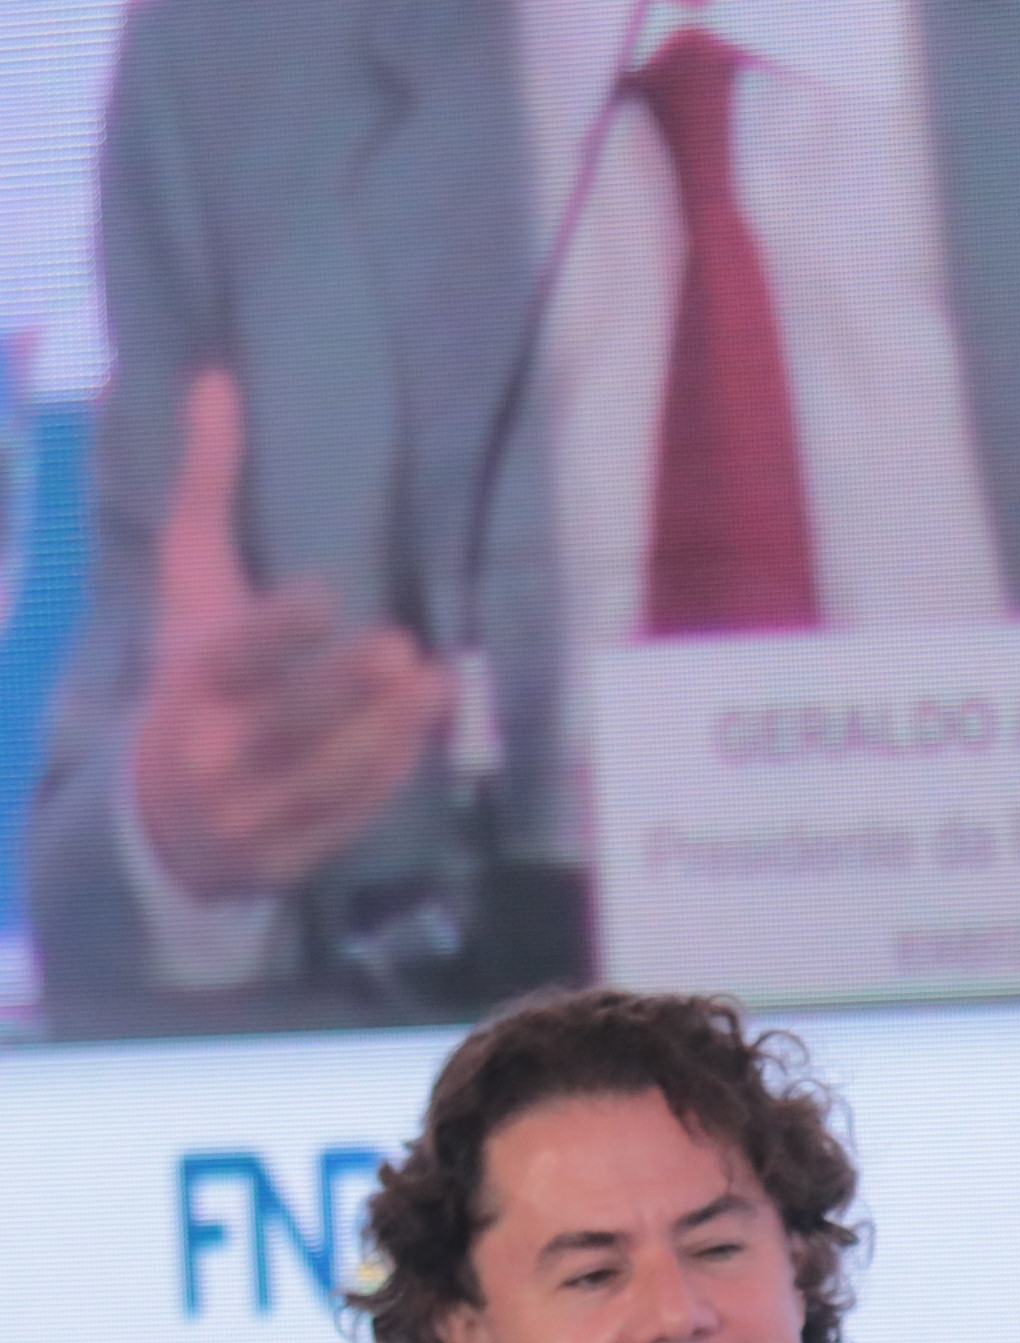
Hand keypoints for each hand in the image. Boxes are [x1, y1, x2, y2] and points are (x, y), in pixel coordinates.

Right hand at [131, 370, 452, 903]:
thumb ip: (206, 492)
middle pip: (285, 724)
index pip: (234, 658)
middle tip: (402, 648)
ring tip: (433, 684)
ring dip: (384, 735)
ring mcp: (253, 811)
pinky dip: (385, 779)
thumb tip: (217, 380)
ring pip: (324, 777)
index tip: (327, 595)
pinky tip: (423, 734)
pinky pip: (345, 819)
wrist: (158, 819)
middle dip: (342, 691)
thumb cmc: (194, 680)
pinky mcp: (289, 854)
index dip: (278, 633)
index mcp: (191, 686)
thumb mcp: (192, 592)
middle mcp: (216, 752)